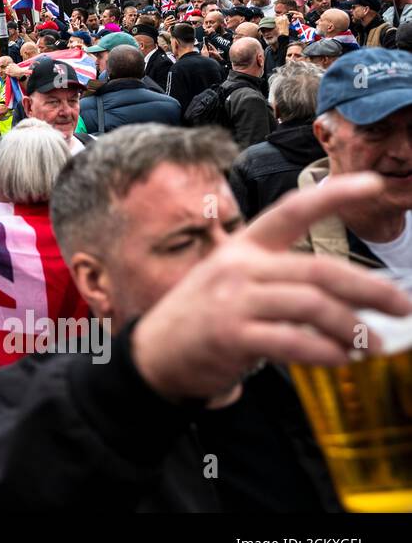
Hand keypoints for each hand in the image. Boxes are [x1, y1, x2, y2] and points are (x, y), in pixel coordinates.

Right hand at [131, 174, 411, 403]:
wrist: (155, 353)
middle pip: (318, 270)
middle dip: (369, 288)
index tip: (373, 183)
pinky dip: (324, 352)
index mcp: (243, 246)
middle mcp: (239, 267)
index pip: (291, 211)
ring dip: (352, 328)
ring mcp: (232, 300)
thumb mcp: (233, 281)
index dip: (332, 195)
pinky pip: (291, 341)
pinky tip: (340, 359)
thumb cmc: (204, 317)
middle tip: (401, 305)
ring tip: (372, 345)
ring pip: (311, 306)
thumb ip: (282, 281)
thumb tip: (350, 296)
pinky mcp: (229, 335)